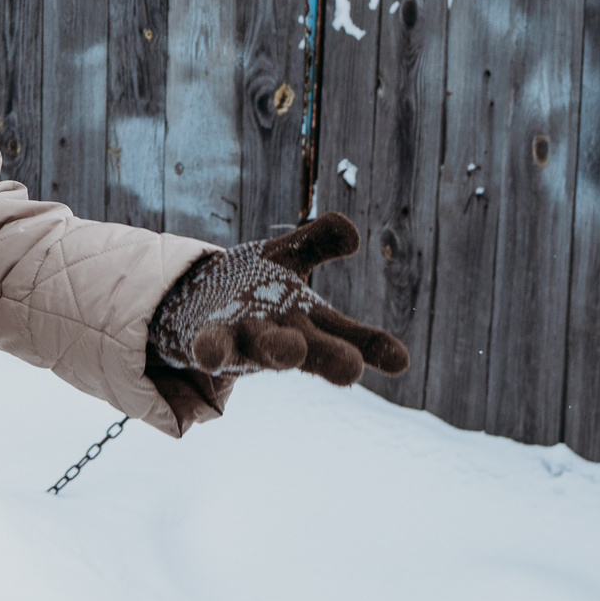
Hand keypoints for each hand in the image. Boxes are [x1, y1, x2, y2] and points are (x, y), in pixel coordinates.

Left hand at [149, 213, 409, 385]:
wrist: (198, 306)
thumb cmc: (254, 286)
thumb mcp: (286, 256)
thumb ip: (317, 241)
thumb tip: (351, 231)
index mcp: (308, 319)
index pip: (347, 333)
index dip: (373, 346)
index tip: (401, 361)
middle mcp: (282, 336)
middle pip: (311, 349)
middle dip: (329, 357)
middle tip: (351, 369)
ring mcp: (246, 340)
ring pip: (265, 348)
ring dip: (278, 349)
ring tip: (292, 349)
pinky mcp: (211, 340)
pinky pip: (213, 346)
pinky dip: (212, 350)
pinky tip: (207, 354)